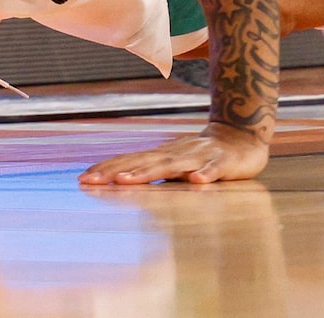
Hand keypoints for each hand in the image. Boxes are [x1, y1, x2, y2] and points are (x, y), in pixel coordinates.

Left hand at [80, 122, 272, 186]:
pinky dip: (205, 174)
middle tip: (90, 181)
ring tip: (126, 181)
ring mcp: (199, 156)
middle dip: (115, 172)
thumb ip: (152, 173)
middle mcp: (175, 153)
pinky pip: (213, 169)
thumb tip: (120, 185)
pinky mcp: (223, 163)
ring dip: (149, 172)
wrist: (241, 138)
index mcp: (162, 155)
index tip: (82, 178)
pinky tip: (196, 181)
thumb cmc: (202, 156)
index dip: (106, 168)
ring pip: (172, 164)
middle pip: (142, 162)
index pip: (129, 160)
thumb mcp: (174, 166)